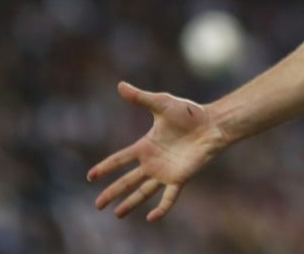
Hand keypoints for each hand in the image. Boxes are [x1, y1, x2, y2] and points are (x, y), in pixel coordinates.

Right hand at [87, 81, 222, 220]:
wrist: (213, 123)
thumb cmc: (189, 113)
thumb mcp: (161, 104)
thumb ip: (141, 98)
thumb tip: (120, 85)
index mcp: (146, 146)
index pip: (120, 159)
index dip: (105, 167)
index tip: (90, 176)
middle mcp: (153, 162)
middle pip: (127, 180)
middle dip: (112, 192)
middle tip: (97, 205)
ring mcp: (166, 172)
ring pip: (143, 192)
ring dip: (130, 203)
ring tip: (117, 215)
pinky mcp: (180, 178)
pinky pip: (169, 197)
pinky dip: (161, 208)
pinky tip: (152, 218)